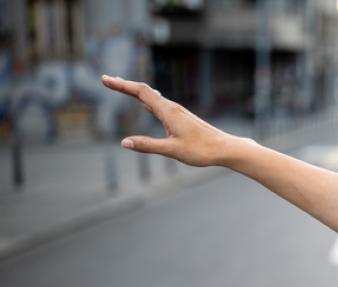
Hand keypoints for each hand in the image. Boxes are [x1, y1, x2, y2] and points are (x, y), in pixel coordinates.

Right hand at [101, 75, 242, 166]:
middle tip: (106, 80)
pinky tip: (146, 104)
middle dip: (125, 86)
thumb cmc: (202, 150)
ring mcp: (178, 112)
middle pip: (144, 92)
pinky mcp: (182, 118)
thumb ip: (148, 145)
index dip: (122, 85)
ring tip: (122, 87)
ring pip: (153, 98)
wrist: (225, 148)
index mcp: (168, 111)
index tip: (105, 79)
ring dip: (135, 92)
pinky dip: (147, 101)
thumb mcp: (172, 150)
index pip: (140, 93)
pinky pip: (160, 105)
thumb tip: (124, 142)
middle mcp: (172, 108)